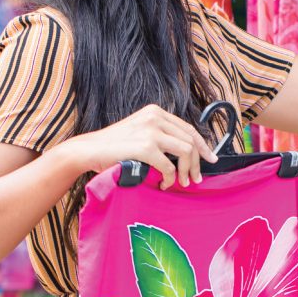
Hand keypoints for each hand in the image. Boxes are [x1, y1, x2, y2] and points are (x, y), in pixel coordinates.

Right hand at [65, 104, 218, 188]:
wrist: (88, 150)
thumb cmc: (113, 147)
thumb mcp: (139, 132)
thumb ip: (160, 136)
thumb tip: (186, 153)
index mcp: (155, 112)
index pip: (188, 128)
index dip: (202, 145)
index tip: (210, 159)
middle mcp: (155, 117)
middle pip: (190, 140)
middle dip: (197, 162)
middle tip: (196, 179)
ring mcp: (150, 131)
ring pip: (185, 151)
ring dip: (187, 171)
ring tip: (183, 183)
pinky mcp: (145, 147)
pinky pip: (169, 166)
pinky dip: (170, 178)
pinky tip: (165, 184)